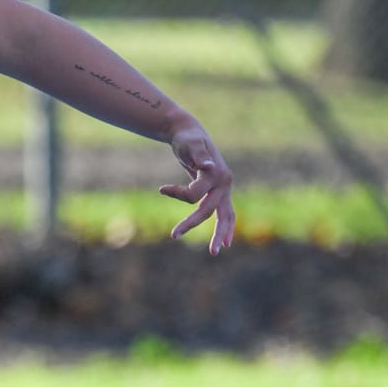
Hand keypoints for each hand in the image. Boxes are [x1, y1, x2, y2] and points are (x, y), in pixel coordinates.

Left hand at [160, 129, 235, 254]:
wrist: (191, 134)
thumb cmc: (188, 138)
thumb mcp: (190, 143)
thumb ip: (199, 154)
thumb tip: (208, 166)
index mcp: (217, 173)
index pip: (195, 194)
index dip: (177, 194)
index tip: (161, 188)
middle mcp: (224, 183)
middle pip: (208, 210)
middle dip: (191, 223)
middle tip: (173, 235)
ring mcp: (224, 189)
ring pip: (224, 216)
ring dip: (218, 234)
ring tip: (213, 252)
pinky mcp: (220, 192)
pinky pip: (225, 214)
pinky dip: (225, 228)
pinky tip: (224, 243)